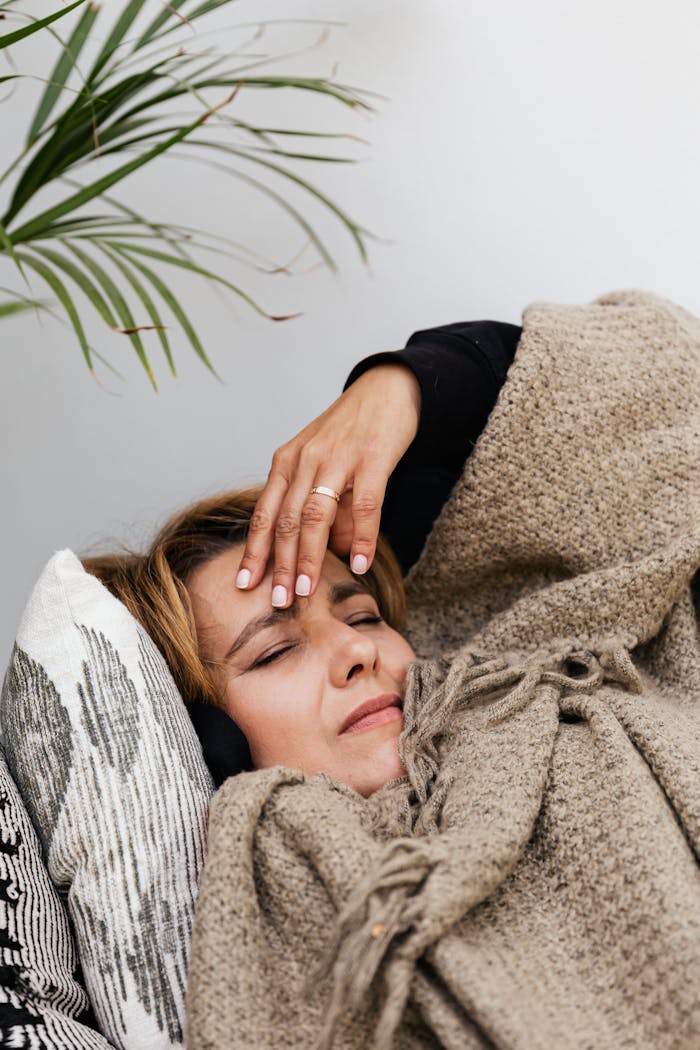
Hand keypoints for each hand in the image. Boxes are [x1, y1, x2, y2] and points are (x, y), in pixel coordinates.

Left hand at [236, 364, 420, 605]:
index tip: (245, 583)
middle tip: (277, 601)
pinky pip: (363, 505)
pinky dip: (360, 537)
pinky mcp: (372, 458)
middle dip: (279, 564)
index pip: (265, 513)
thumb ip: (318, 504)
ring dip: (308, 557)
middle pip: (286, 520)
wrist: (386, 388)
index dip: (255, 550)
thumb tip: (327, 553)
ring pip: (315, 516)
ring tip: (305, 590)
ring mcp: (338, 458)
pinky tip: (359, 563)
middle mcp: (305, 459)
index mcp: (287, 461)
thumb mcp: (322, 463)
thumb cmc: (351, 431)